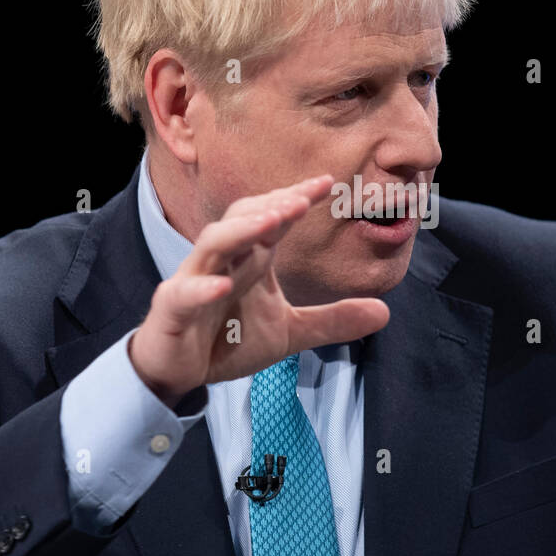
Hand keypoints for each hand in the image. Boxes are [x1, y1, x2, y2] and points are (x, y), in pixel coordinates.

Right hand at [128, 175, 390, 406]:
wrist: (178, 371)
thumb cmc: (228, 340)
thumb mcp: (289, 333)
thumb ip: (332, 321)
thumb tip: (385, 312)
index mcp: (250, 259)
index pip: (273, 219)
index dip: (296, 199)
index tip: (328, 183)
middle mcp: (222, 261)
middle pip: (243, 220)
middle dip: (271, 207)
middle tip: (303, 199)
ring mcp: (193, 281)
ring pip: (212, 245)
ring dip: (241, 231)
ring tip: (271, 221)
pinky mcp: (171, 311)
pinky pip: (183, 294)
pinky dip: (201, 288)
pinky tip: (222, 285)